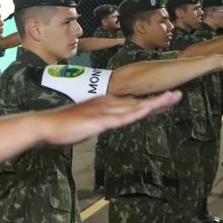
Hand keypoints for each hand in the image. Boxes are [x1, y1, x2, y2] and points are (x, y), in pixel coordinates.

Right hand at [40, 91, 181, 144]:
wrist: (45, 125)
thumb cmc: (60, 126)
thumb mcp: (84, 122)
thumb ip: (96, 121)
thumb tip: (103, 123)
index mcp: (103, 103)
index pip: (130, 103)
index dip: (148, 102)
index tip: (163, 100)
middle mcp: (107, 103)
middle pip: (137, 102)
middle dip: (157, 100)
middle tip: (177, 96)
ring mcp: (104, 111)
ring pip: (135, 107)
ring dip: (155, 102)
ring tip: (173, 98)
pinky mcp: (101, 120)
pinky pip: (124, 117)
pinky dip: (139, 112)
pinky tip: (151, 109)